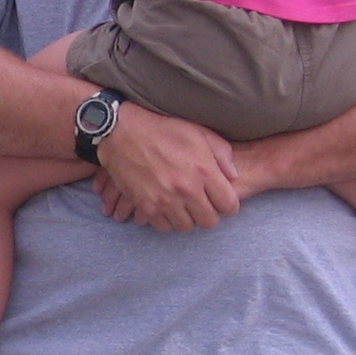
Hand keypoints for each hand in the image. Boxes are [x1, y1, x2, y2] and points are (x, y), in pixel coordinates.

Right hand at [92, 101, 240, 231]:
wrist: (122, 131)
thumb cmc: (162, 128)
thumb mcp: (199, 132)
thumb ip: (222, 154)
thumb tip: (233, 175)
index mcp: (204, 171)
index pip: (229, 206)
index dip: (228, 204)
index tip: (221, 199)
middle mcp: (186, 190)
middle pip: (209, 221)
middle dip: (208, 213)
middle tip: (201, 202)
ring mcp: (165, 200)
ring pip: (186, 226)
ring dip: (187, 217)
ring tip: (182, 204)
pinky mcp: (146, 206)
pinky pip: (163, 226)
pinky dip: (166, 219)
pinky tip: (165, 205)